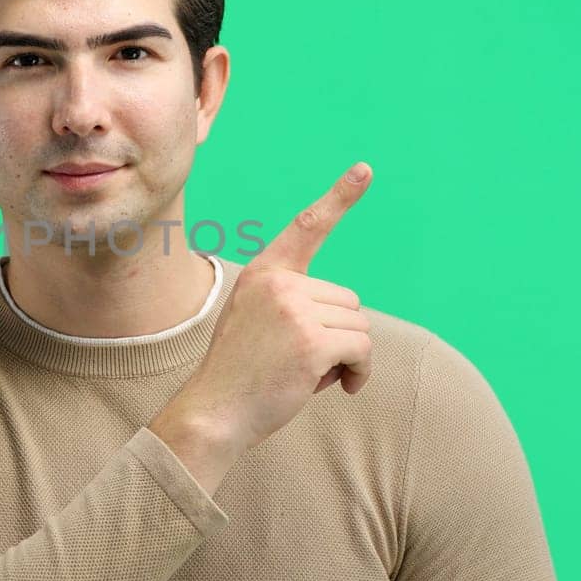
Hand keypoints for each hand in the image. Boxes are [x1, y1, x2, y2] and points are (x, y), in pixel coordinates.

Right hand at [173, 161, 374, 452]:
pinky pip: (362, 350)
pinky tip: (338, 387)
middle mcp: (278, 283)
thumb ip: (293, 304)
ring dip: (348, 356)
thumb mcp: (255, 321)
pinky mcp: (313, 341)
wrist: (214, 412)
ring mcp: (295, 311)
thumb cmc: (239, 374)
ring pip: (359, 326)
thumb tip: (350, 319)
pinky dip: (359, 373)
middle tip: (302, 361)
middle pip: (347, 300)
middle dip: (338, 334)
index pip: (306, 226)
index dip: (340, 197)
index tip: (366, 168)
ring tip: (309, 375)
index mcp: (263, 273)